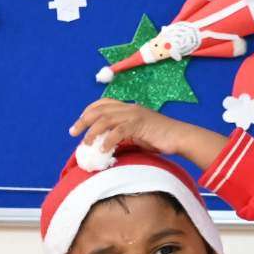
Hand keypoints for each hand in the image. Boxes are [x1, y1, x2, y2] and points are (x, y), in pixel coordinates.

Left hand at [69, 99, 208, 161]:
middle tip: (73, 132)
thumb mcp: (134, 135)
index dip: (88, 111)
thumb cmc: (158, 138)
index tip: (78, 124)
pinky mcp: (140, 124)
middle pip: (99, 109)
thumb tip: (101, 146)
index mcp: (128, 108)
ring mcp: (135, 115)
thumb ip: (119, 136)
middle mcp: (129, 108)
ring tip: (86, 144)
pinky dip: (108, 140)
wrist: (179, 137)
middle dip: (83, 120)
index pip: (103, 103)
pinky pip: (119, 131)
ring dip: (92, 131)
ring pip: (106, 119)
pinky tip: (103, 149)